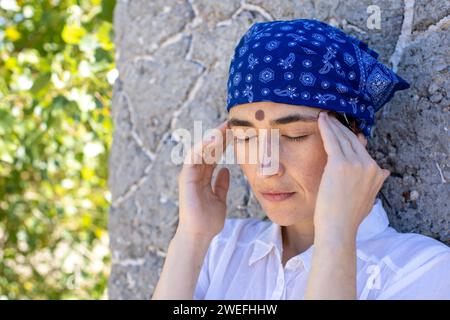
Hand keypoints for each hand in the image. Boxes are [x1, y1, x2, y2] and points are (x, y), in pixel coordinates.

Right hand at [177, 120, 230, 238]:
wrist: (199, 234)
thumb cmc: (208, 220)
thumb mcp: (220, 199)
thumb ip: (221, 184)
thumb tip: (226, 170)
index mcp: (203, 177)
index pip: (214, 155)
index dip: (224, 143)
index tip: (237, 132)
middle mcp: (196, 173)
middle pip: (208, 150)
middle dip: (220, 136)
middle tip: (233, 124)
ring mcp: (190, 174)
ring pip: (201, 150)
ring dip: (212, 138)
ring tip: (225, 128)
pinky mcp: (186, 177)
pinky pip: (193, 158)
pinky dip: (202, 147)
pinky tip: (214, 140)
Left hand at [314, 112, 389, 240]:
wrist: (338, 228)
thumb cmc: (347, 218)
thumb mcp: (368, 199)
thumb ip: (375, 183)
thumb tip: (384, 171)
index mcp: (376, 173)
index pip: (362, 149)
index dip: (350, 137)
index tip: (341, 128)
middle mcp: (370, 165)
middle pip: (353, 140)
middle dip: (342, 127)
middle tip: (332, 117)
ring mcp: (356, 164)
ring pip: (342, 138)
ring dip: (333, 125)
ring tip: (325, 116)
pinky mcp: (340, 164)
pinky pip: (332, 140)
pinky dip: (326, 128)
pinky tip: (321, 119)